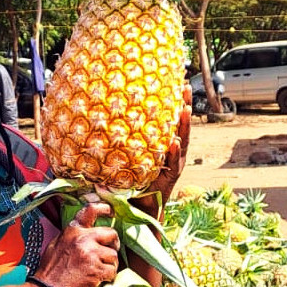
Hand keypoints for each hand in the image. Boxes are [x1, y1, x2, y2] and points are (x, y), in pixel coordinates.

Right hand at [34, 196, 119, 286]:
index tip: (111, 211)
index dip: (104, 209)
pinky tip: (98, 280)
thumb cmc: (50, 271)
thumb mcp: (56, 245)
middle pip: (111, 234)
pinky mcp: (96, 269)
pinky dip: (108, 277)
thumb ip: (72, 236)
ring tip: (98, 271)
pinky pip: (112, 271)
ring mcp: (91, 254)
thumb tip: (85, 232)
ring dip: (109, 264)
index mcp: (73, 231)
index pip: (91, 210)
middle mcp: (83, 239)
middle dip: (114, 243)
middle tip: (111, 251)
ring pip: (113, 255)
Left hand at [134, 88, 191, 216]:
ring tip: (184, 109)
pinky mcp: (171, 176)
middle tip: (185, 88)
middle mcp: (172, 151)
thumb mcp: (130, 155)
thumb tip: (101, 119)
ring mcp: (174, 163)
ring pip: (182, 141)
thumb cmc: (135, 178)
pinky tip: (174, 143)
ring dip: (184, 126)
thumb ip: (123, 141)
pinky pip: (173, 163)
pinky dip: (174, 153)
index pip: (170, 120)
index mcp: (163, 144)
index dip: (174, 102)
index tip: (176, 83)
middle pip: (180, 125)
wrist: (142, 204)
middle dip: (184, 106)